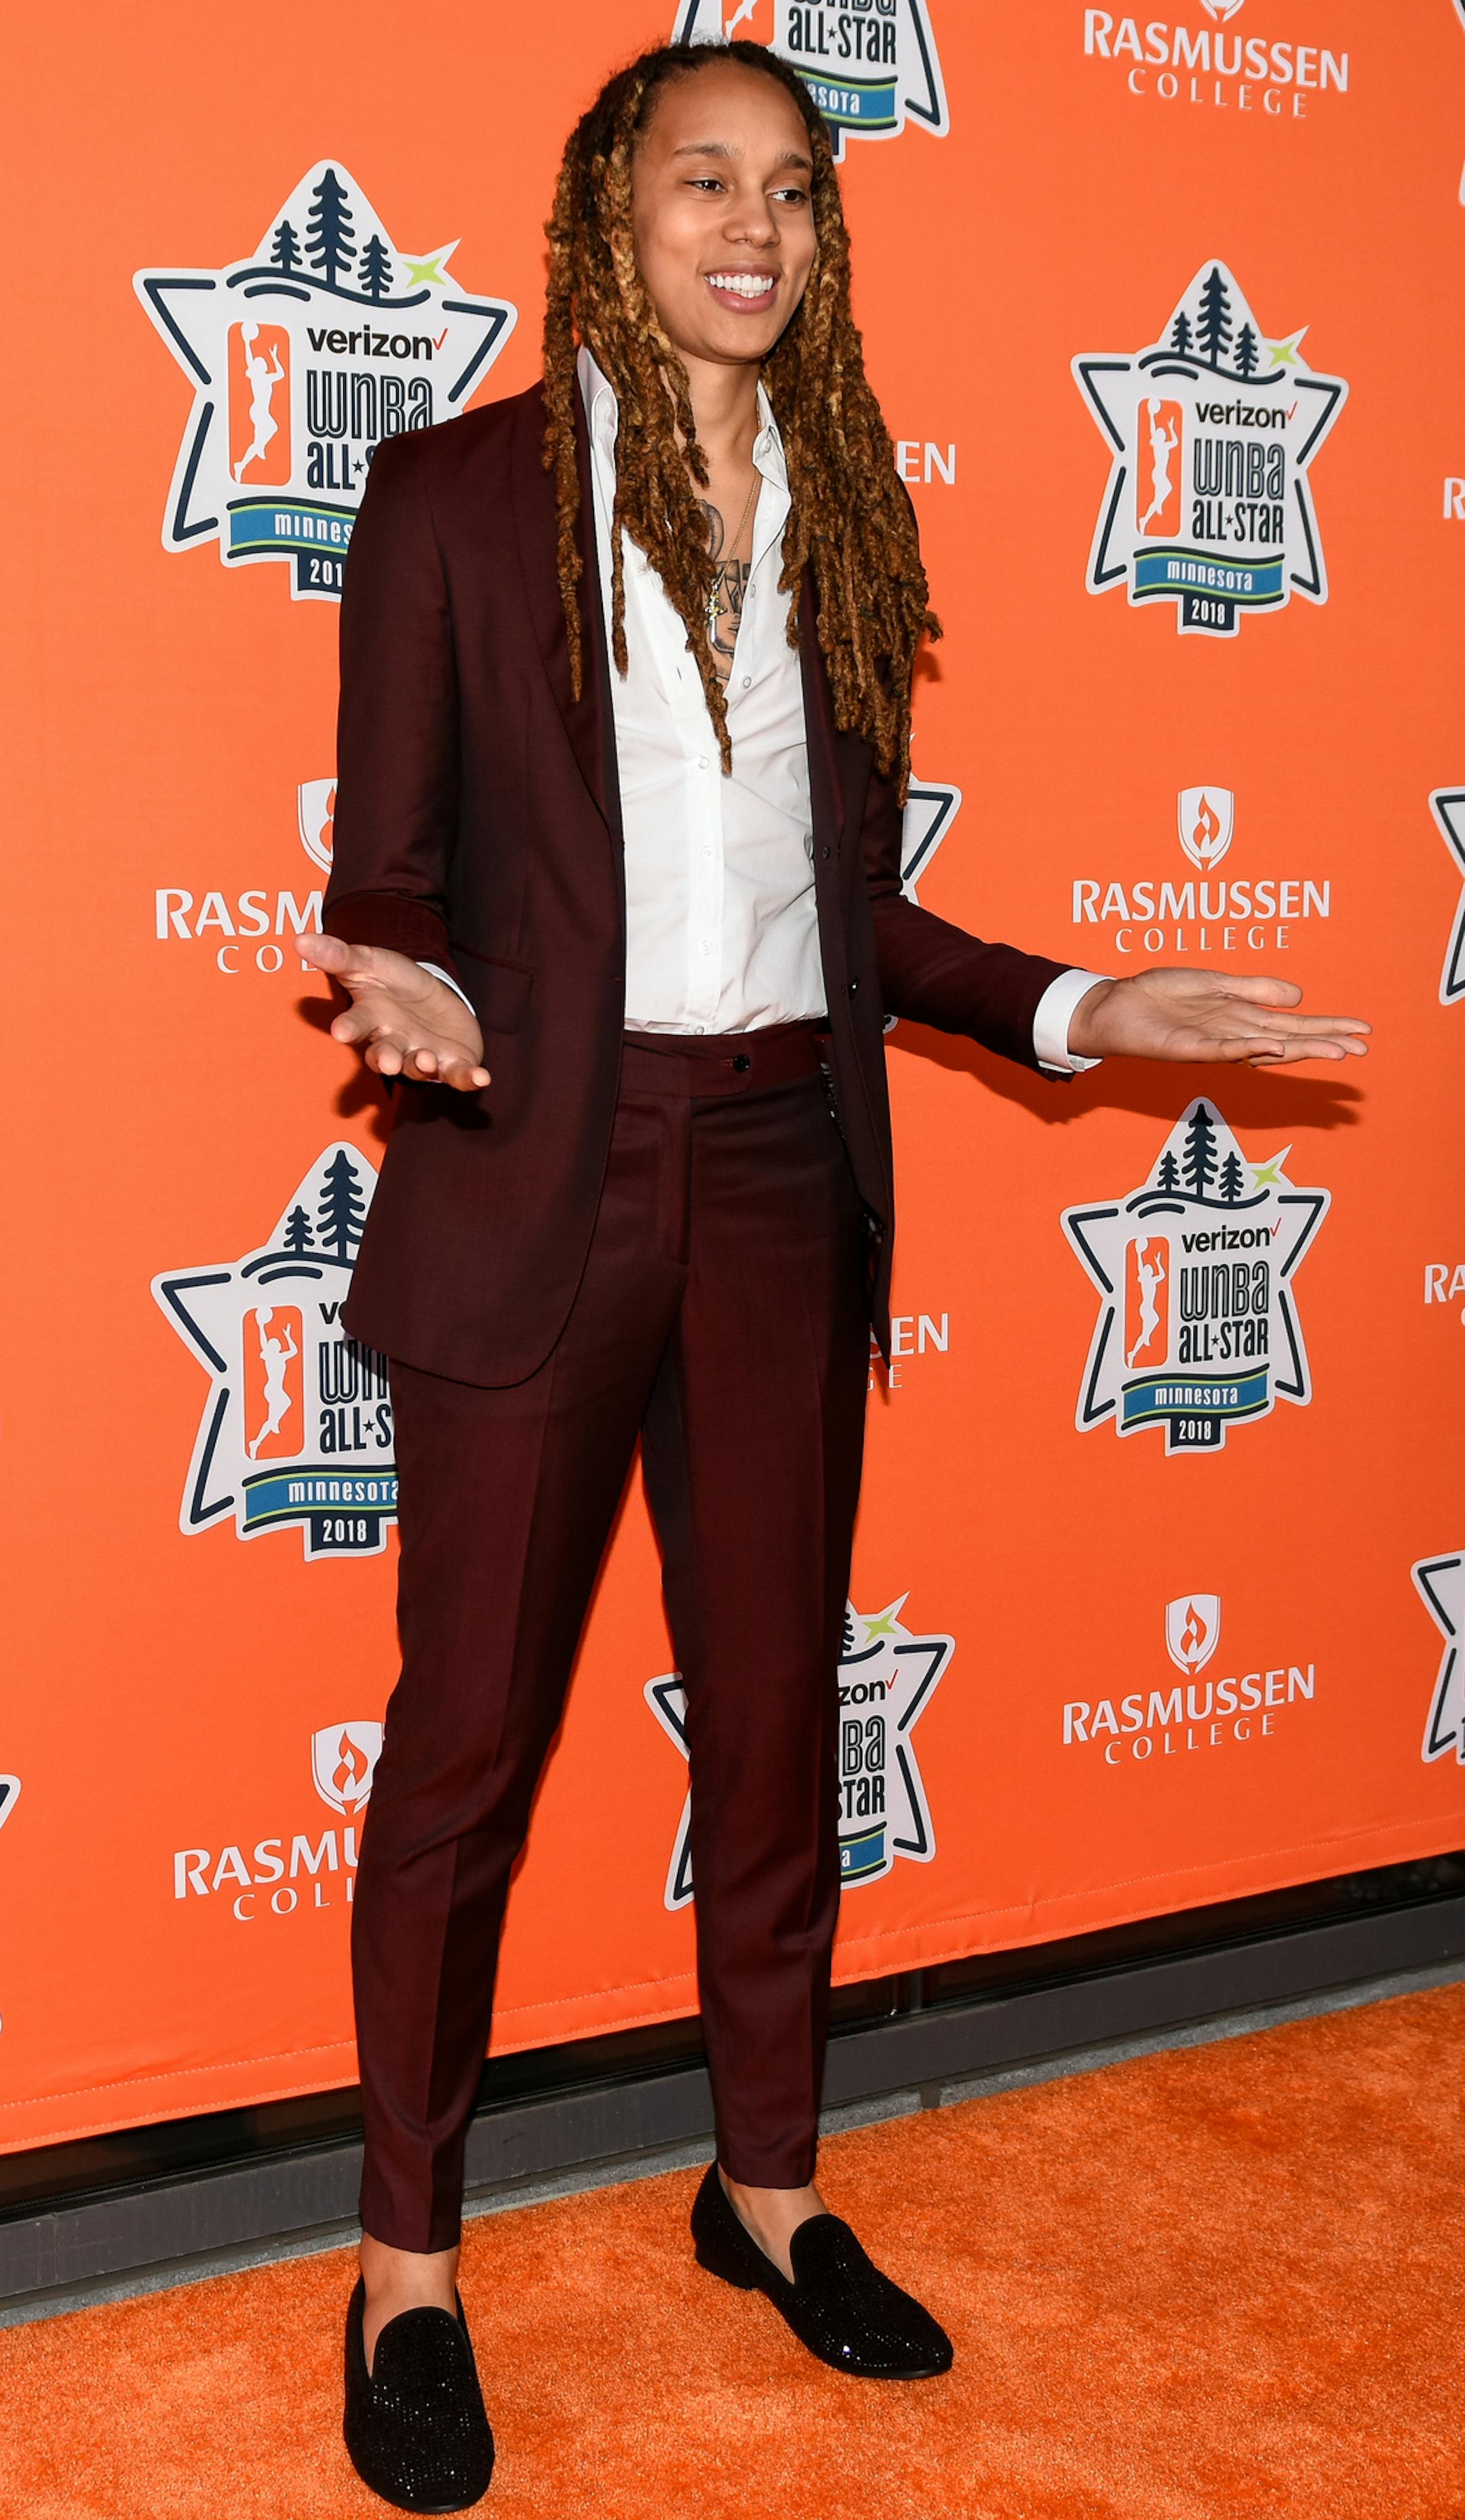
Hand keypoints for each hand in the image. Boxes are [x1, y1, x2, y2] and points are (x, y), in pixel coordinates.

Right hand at [300, 933, 489, 1091]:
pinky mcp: (451, 1064)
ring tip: (426, 1060)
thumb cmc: (394, 981)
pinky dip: (469, 1079)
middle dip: (384, 1059)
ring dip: (422, 1066)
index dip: (349, 1028)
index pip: (356, 1025)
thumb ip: (337, 955)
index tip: (340, 1032)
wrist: (433, 993)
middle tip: (384, 1063)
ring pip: (418, 1067)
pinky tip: (482, 1078)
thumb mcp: (367, 962)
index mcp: (371, 1020)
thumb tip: (299, 939)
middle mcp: (393, 1043)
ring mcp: (422, 1055)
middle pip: (384, 1055)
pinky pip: (459, 1075)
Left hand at [1067, 968, 1369, 1066]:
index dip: (1328, 1027)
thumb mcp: (1215, 982)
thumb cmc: (1160, 994)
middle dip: (1326, 1043)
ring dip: (1299, 1050)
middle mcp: (1234, 1034)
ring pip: (1265, 1048)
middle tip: (1362, 1048)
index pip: (1294, 1025)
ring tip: (1334, 1051)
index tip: (1362, 1031)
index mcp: (1242, 1018)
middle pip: (1289, 1040)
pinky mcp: (1188, 1047)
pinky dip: (1247, 1048)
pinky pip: (1222, 1049)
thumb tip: (1300, 995)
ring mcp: (1213, 1043)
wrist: (1116, 1005)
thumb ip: (1255, 989)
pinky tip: (1271, 1047)